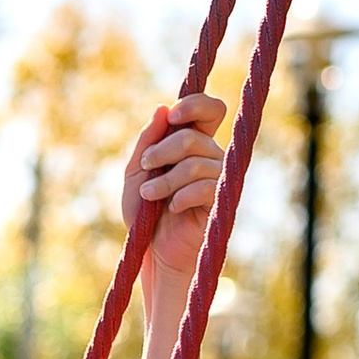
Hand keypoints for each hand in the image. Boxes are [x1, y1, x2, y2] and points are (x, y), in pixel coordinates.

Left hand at [123, 93, 226, 294]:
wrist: (150, 252)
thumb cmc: (144, 213)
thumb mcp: (137, 173)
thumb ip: (147, 141)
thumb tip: (163, 109)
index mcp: (193, 145)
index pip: (210, 111)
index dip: (195, 105)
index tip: (172, 116)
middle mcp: (211, 157)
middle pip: (195, 136)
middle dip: (164, 149)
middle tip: (146, 166)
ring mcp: (219, 180)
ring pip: (197, 162)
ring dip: (165, 179)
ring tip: (149, 196)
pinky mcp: (221, 204)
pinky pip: (205, 187)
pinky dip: (180, 196)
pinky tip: (171, 208)